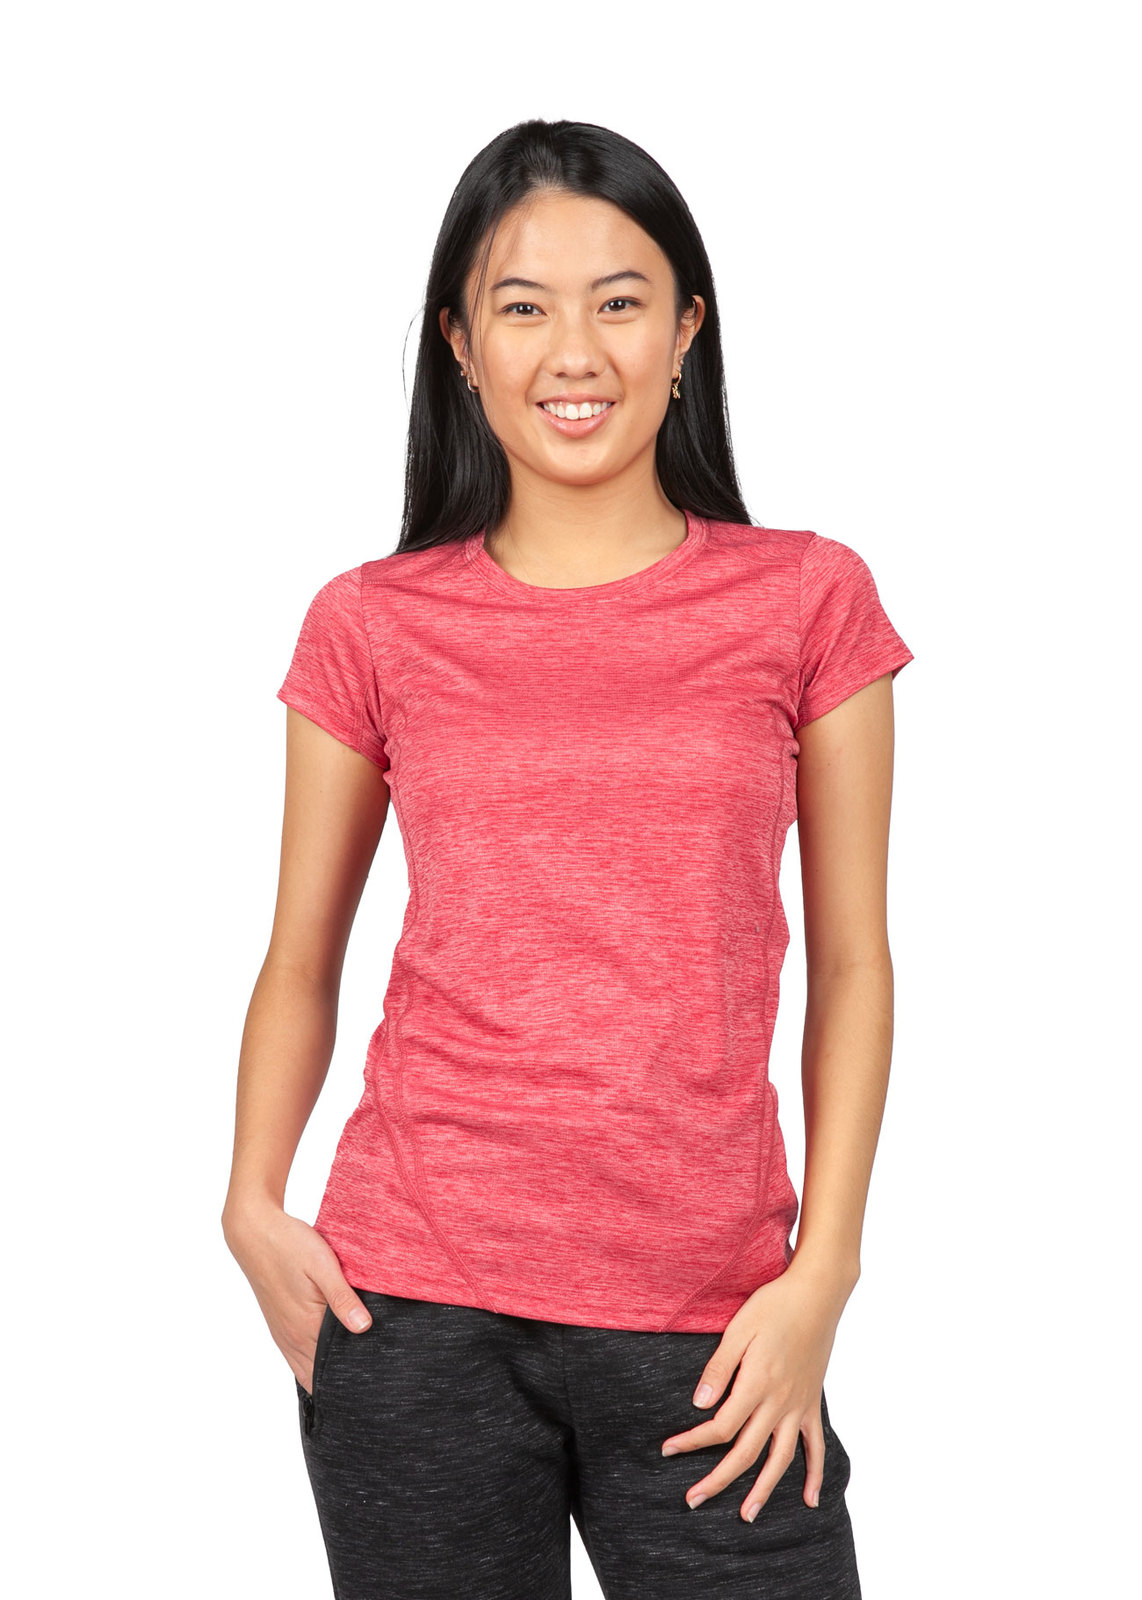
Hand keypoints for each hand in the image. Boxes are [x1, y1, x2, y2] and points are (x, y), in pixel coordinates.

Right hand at [222, 1198, 372, 1390]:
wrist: (255, 1233)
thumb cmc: (290, 1245)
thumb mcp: (322, 1265)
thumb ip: (342, 1298)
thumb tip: (364, 1328)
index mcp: (305, 1327)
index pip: (331, 1370)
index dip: (352, 1379)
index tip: (375, 1380)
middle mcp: (292, 1338)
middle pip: (320, 1377)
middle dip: (343, 1381)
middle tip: (371, 1380)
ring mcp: (284, 1334)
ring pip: (307, 1370)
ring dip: (326, 1374)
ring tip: (353, 1373)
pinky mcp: (279, 1326)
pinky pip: (297, 1358)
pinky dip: (312, 1364)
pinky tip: (327, 1357)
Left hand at [660, 1260, 851, 1522]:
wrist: (817, 1294)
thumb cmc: (773, 1305)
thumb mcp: (739, 1329)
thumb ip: (719, 1368)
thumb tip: (699, 1404)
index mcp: (756, 1384)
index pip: (719, 1427)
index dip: (691, 1442)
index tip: (668, 1450)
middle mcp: (778, 1403)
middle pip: (745, 1452)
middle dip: (718, 1480)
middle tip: (693, 1500)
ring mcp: (798, 1406)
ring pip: (780, 1459)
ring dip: (763, 1490)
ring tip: (746, 1517)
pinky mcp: (813, 1403)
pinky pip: (816, 1446)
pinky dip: (815, 1474)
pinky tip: (810, 1500)